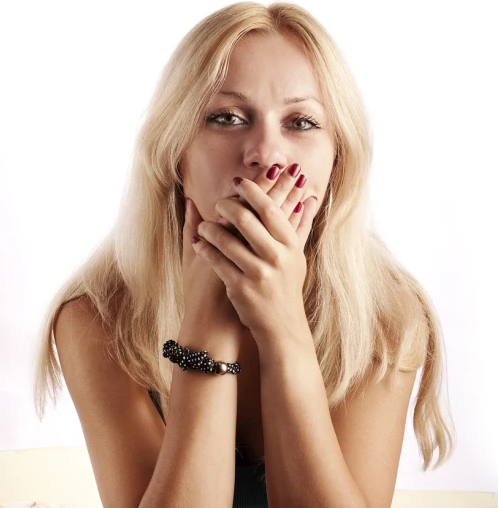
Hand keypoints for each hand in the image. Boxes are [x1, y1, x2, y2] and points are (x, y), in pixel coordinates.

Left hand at [191, 164, 319, 340]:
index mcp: (290, 246)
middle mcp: (276, 258)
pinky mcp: (241, 288)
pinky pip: (217, 261)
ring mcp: (258, 273)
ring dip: (211, 228)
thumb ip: (301, 225)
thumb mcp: (297, 256)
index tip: (238, 182)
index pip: (269, 209)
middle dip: (228, 206)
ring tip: (204, 225)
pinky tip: (199, 243)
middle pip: (247, 220)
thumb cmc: (287, 285)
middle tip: (219, 202)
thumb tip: (309, 196)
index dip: (252, 191)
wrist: (282, 325)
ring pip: (228, 240)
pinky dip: (205, 249)